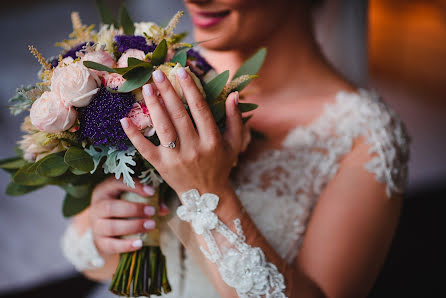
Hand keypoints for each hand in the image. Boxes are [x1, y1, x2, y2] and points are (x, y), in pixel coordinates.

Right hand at [89, 177, 168, 255]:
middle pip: (111, 207)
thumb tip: (163, 209)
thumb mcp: (132, 197)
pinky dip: (126, 245)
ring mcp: (96, 226)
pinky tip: (140, 243)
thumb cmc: (122, 206)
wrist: (105, 227)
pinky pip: (111, 245)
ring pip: (111, 227)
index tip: (152, 191)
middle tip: (152, 211)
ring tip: (150, 225)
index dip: (134, 187)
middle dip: (134, 209)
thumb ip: (148, 199)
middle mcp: (96, 207)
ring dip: (133, 226)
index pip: (116, 184)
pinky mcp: (100, 242)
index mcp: (104, 191)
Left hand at [120, 67, 247, 196]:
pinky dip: (134, 135)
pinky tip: (124, 119)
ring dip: (154, 106)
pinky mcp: (161, 166)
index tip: (181, 71)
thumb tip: (233, 95)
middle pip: (178, 114)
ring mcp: (176, 158)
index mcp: (212, 140)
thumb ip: (235, 119)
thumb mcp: (234, 143)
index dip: (190, 88)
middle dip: (168, 91)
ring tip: (147, 87)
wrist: (207, 195)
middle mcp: (194, 148)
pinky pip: (145, 149)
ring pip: (163, 127)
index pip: (200, 108)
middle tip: (158, 73)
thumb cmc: (221, 165)